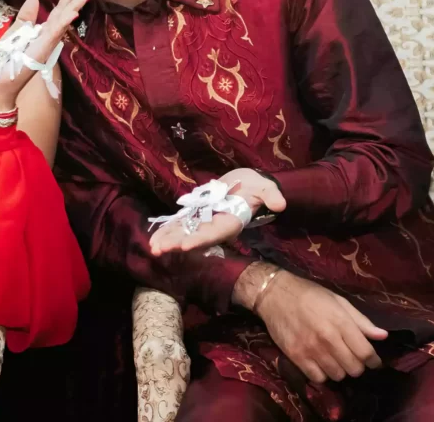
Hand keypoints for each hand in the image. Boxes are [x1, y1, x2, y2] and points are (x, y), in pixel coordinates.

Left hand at [0, 0, 91, 112]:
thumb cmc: (6, 61)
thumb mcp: (16, 32)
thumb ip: (26, 17)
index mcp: (43, 31)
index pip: (59, 10)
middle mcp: (48, 37)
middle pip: (64, 12)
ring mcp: (46, 44)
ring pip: (63, 22)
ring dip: (74, 8)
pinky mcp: (41, 51)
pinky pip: (53, 34)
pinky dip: (63, 23)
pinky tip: (72, 13)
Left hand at [149, 169, 285, 255]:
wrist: (247, 183)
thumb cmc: (256, 186)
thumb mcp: (265, 187)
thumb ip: (271, 195)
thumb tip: (280, 204)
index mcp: (231, 221)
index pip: (215, 233)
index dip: (200, 239)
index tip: (185, 246)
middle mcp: (216, 226)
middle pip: (195, 237)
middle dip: (177, 243)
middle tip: (158, 250)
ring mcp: (205, 221)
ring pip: (185, 232)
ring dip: (169, 239)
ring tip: (153, 247)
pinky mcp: (197, 214)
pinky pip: (181, 224)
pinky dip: (169, 230)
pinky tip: (155, 237)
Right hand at [238, 267, 386, 383]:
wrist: (274, 295)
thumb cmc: (310, 295)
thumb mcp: (338, 301)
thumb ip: (360, 320)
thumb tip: (383, 336)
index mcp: (340, 322)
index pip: (366, 353)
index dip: (373, 360)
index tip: (373, 360)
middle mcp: (327, 338)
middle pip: (354, 369)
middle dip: (357, 365)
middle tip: (351, 357)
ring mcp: (311, 349)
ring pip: (338, 376)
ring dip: (340, 370)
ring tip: (335, 359)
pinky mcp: (296, 357)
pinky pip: (318, 378)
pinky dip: (322, 374)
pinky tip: (320, 362)